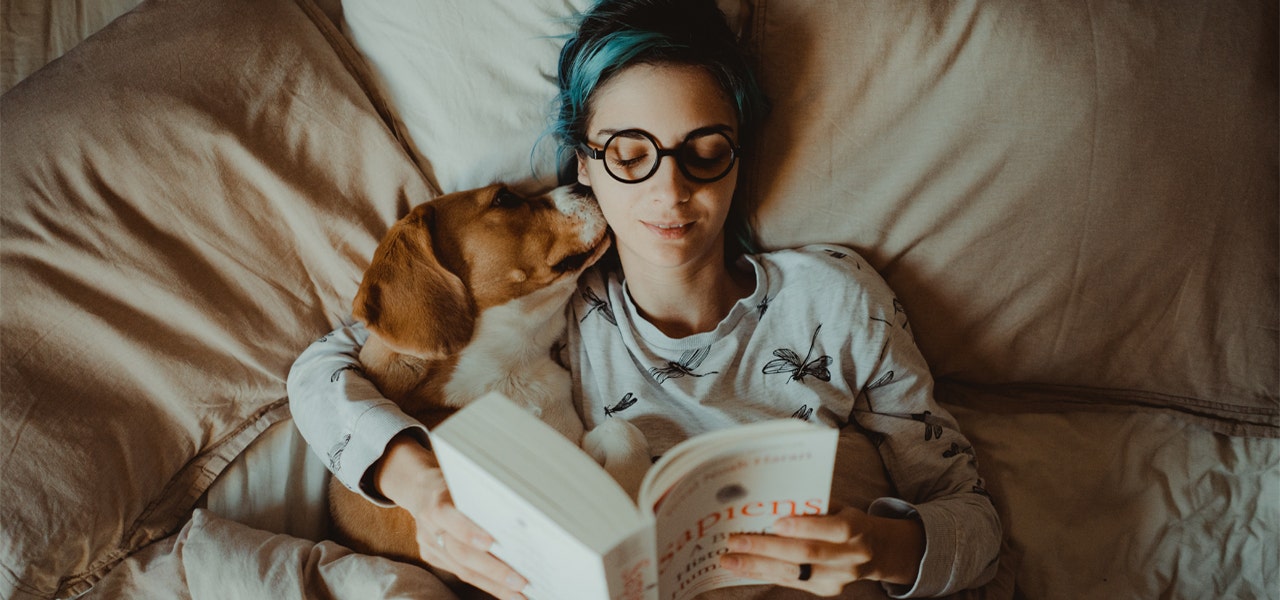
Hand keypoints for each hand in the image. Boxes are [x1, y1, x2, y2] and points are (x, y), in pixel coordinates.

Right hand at [374, 433, 528, 599]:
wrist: (419, 488)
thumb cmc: (453, 482)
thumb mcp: (465, 480)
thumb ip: (483, 498)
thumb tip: (521, 519)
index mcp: (436, 500)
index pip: (448, 516)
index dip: (469, 531)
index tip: (493, 543)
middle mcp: (429, 525)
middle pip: (460, 552)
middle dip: (494, 570)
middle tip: (521, 582)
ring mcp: (428, 544)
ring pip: (462, 569)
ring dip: (494, 585)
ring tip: (519, 595)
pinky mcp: (431, 556)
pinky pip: (460, 573)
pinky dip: (485, 583)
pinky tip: (505, 591)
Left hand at [719, 505, 923, 595]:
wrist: (877, 551)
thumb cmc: (849, 520)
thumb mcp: (840, 506)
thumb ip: (813, 504)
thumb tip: (772, 497)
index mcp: (855, 528)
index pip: (830, 530)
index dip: (803, 527)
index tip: (775, 522)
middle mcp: (849, 556)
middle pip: (806, 554)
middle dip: (767, 548)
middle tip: (735, 541)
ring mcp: (838, 578)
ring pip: (794, 573)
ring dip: (757, 566)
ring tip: (729, 559)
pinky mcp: (826, 590)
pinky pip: (790, 582)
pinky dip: (763, 574)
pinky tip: (742, 568)